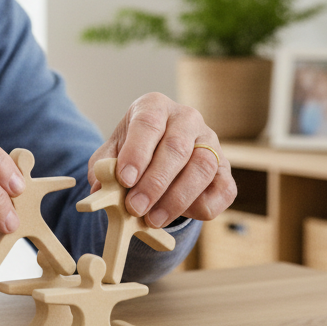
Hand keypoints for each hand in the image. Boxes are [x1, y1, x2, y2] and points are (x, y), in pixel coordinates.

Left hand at [88, 93, 235, 227]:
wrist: (158, 155)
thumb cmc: (132, 151)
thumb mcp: (112, 152)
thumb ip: (103, 167)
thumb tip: (100, 188)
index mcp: (155, 106)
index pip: (148, 124)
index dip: (136, 153)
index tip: (124, 179)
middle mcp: (187, 118)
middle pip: (176, 148)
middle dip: (154, 183)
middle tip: (136, 208)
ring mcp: (211, 142)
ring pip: (202, 168)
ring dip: (176, 199)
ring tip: (152, 219)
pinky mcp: (225, 169)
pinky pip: (222, 190)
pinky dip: (201, 206)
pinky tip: (177, 215)